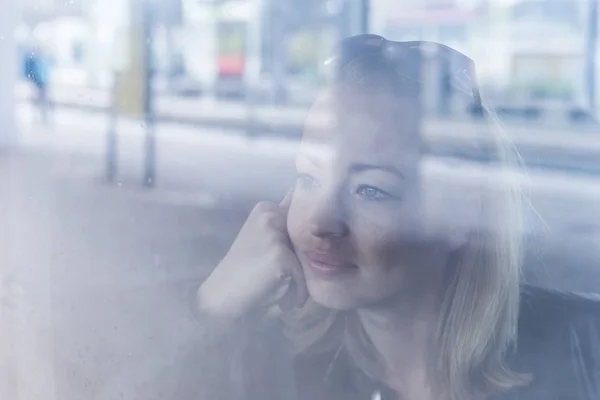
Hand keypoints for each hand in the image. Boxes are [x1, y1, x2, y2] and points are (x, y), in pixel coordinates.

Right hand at [197, 191, 307, 318]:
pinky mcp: (280, 255)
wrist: (224, 293)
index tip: (299, 254)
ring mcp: (275, 234)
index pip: (301, 209)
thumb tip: (319, 228)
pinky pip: (302, 275)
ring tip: (285, 291)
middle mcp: (271, 214)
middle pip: (310, 237)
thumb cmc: (246, 270)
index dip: (309, 232)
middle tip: (288, 279)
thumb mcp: (264, 240)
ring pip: (307, 258)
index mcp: (266, 208)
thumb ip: (285, 229)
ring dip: (301, 277)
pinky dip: (298, 291)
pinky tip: (285, 300)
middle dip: (305, 259)